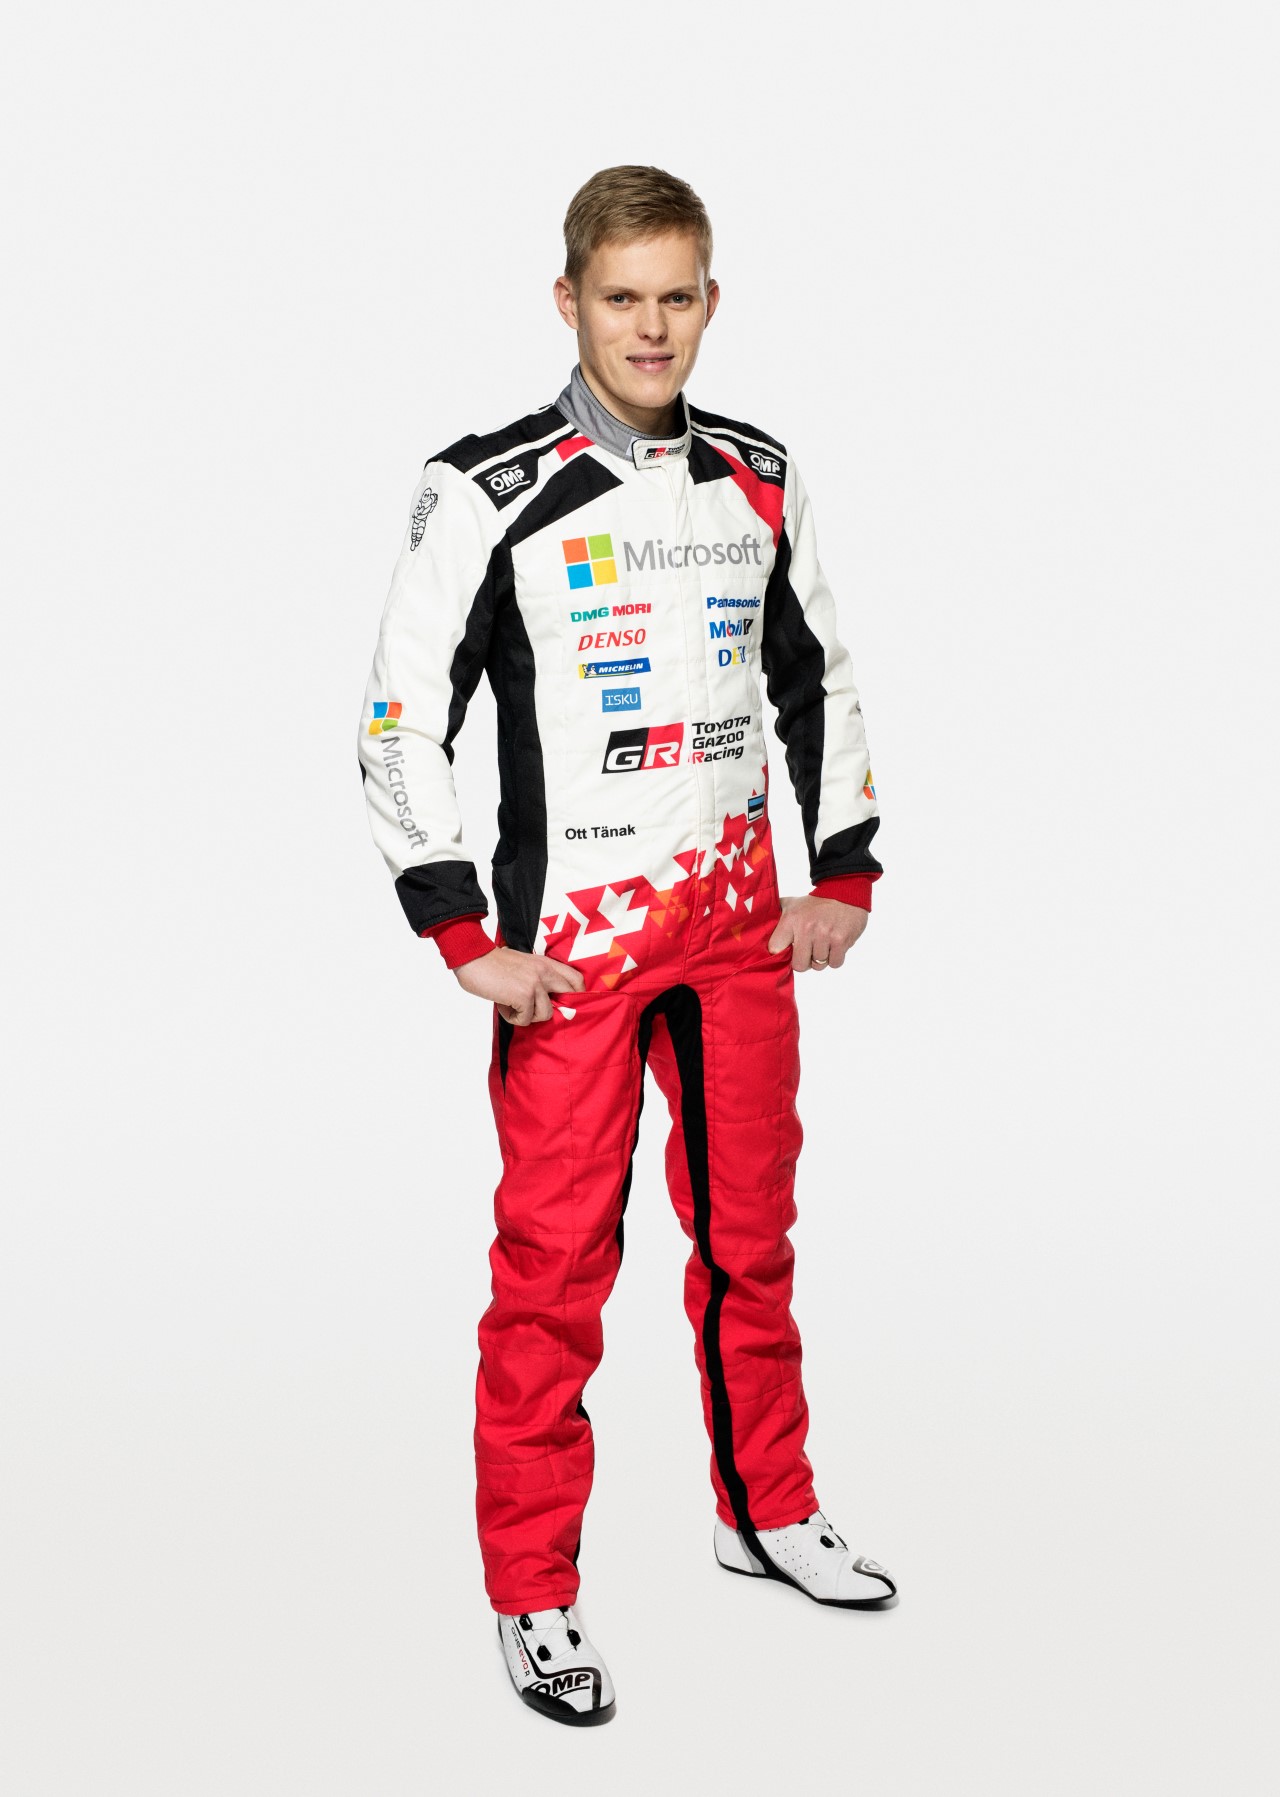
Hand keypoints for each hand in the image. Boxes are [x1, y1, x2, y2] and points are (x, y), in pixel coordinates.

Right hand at [453, 946, 585, 1024]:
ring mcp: (535, 983)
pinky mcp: (524, 996)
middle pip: (569, 996)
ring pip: (546, 1014)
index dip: (577, 994)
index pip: (576, 978)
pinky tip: (503, 1004)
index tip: (566, 1003)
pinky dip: (512, 1017)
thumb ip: (538, 978)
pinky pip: (526, 1019)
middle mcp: (545, 972)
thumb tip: (546, 1001)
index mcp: (546, 963)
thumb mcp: (523, 965)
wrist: (473, 958)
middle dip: (555, 1008)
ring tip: (512, 1004)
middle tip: (536, 1010)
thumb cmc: (492, 964)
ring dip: (528, 1015)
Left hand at [767, 895, 868, 971]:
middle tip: (808, 951)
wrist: (844, 890)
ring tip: (822, 945)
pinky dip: (834, 958)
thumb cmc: (816, 903)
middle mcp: (807, 928)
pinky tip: (833, 946)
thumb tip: (758, 926)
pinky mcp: (841, 940)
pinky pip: (834, 963)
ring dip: (821, 959)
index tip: (787, 949)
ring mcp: (825, 935)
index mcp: (791, 919)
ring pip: (818, 965)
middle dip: (804, 961)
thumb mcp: (792, 904)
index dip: (782, 953)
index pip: (775, 949)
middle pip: (799, 965)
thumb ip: (776, 916)